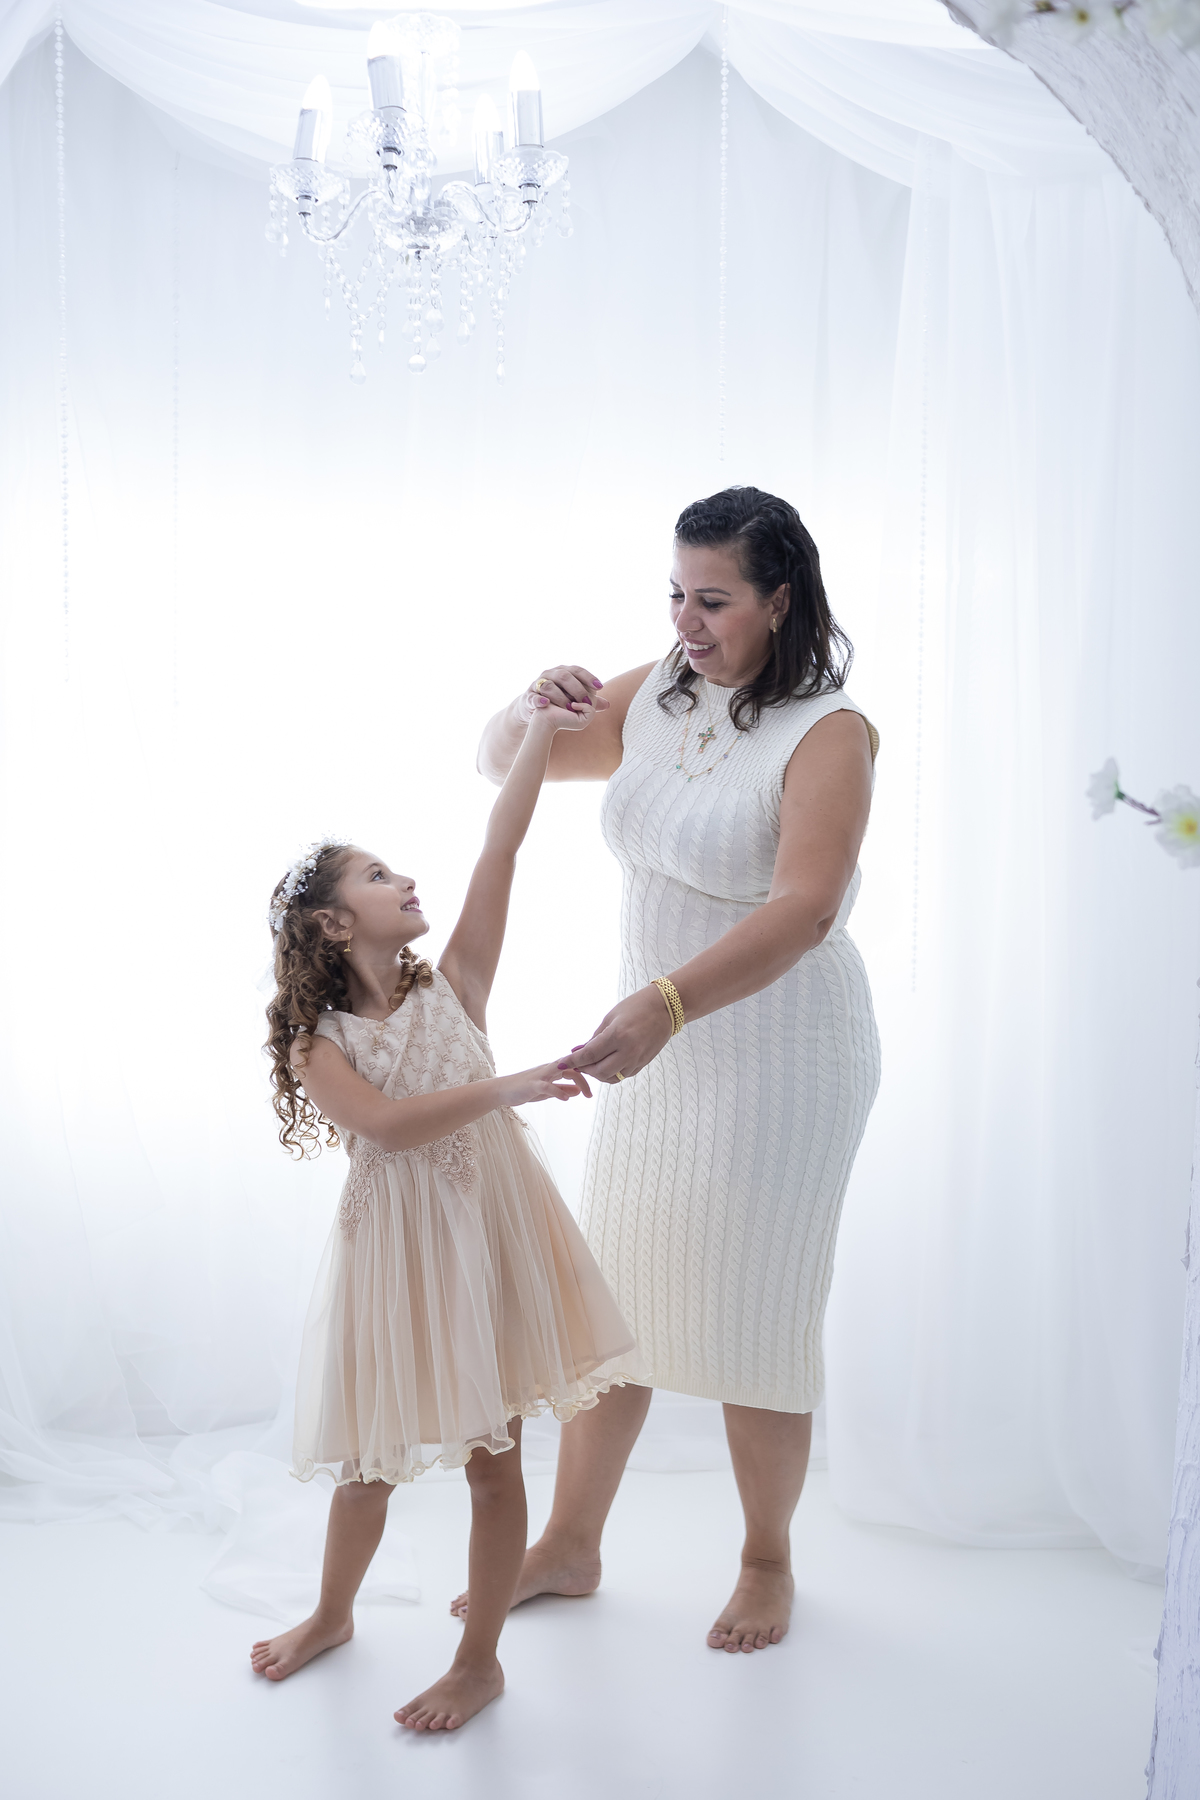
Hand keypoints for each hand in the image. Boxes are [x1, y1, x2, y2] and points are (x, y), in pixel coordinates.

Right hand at [497, 1061, 593, 1106]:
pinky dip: (558, 1091)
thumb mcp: (547, 1090)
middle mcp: (549, 1069)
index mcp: (554, 1070)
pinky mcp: (532, 1084)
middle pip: (573, 1066)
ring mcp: (541, 1075)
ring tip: (586, 1094)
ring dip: (578, 1080)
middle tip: (592, 1095)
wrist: (502, 1090)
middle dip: (586, 1077)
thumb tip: (579, 1090)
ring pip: (563, 1070)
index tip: (597, 1085)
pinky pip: (547, 1086)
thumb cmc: (525, 1089)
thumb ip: (562, 1089)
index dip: (588, 1073)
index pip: (575, 1066)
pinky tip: (565, 1098)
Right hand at [524, 665, 610, 723]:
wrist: (534, 710)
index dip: (589, 677)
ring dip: (560, 696)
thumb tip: (607, 704)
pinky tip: (546, 704)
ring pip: (548, 685)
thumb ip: (589, 702)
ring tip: (569, 707)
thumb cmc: (557, 702)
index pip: (577, 670)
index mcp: (563, 672)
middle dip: (577, 688)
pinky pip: (533, 696)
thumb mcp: (573, 699)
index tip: (600, 687)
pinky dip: (539, 700)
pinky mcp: (528, 696)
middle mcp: (550, 674)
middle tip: (586, 701)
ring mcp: (538, 684)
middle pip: (564, 675)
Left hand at [557, 987, 672, 1084]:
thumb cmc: (636, 1006)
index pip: (589, 1055)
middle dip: (584, 1069)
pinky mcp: (643, 1063)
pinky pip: (622, 1075)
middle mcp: (628, 1051)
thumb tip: (579, 1051)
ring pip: (611, 1077)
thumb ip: (595, 1037)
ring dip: (597, 1074)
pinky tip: (606, 1064)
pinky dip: (611, 1073)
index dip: (573, 1061)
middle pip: (598, 1071)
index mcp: (618, 1036)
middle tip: (576, 1064)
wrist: (666, 1008)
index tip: (561, 1063)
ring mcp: (637, 1059)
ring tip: (590, 1064)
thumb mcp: (611, 1017)